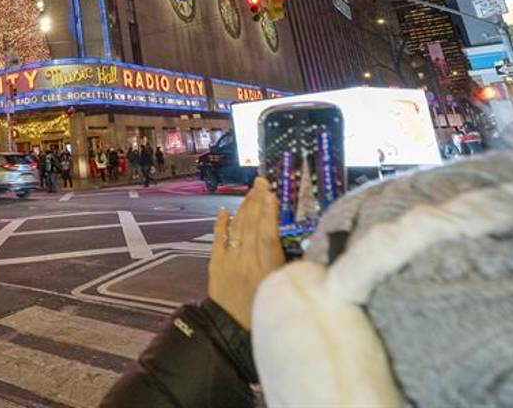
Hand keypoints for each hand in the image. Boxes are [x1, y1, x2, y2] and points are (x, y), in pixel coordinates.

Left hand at [208, 176, 284, 329]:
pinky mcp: (215, 265)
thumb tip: (296, 243)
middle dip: (257, 201)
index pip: (269, 236)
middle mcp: (248, 263)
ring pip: (237, 229)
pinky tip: (224, 210)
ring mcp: (230, 263)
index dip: (270, 213)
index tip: (272, 194)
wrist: (232, 331)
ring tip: (250, 192)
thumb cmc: (265, 311)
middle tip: (261, 182)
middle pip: (252, 226)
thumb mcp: (283, 290)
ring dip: (243, 208)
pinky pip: (218, 239)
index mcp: (269, 271)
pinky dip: (220, 223)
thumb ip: (287, 267)